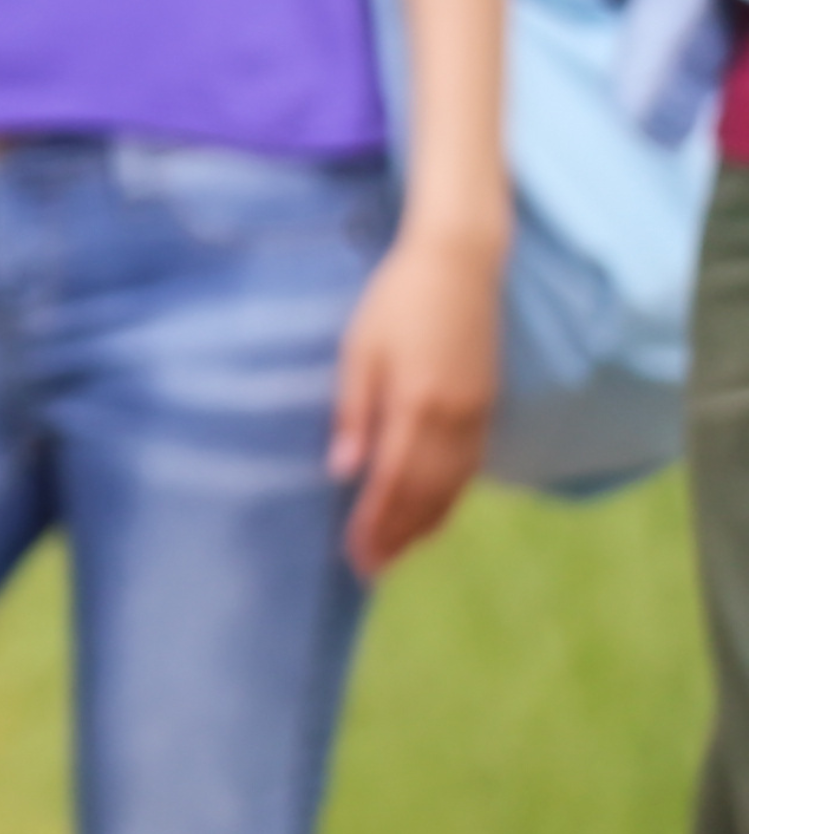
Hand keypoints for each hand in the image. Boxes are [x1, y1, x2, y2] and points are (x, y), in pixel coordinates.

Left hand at [333, 218, 504, 573]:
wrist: (459, 265)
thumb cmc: (396, 301)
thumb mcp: (360, 350)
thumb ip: (354, 413)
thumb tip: (343, 472)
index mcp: (417, 404)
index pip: (393, 482)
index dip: (375, 524)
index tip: (354, 555)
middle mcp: (454, 419)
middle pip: (425, 494)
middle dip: (397, 534)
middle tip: (370, 568)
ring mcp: (478, 415)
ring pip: (453, 486)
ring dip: (425, 523)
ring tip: (397, 552)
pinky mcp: (488, 406)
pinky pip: (470, 467)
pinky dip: (450, 496)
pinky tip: (433, 511)